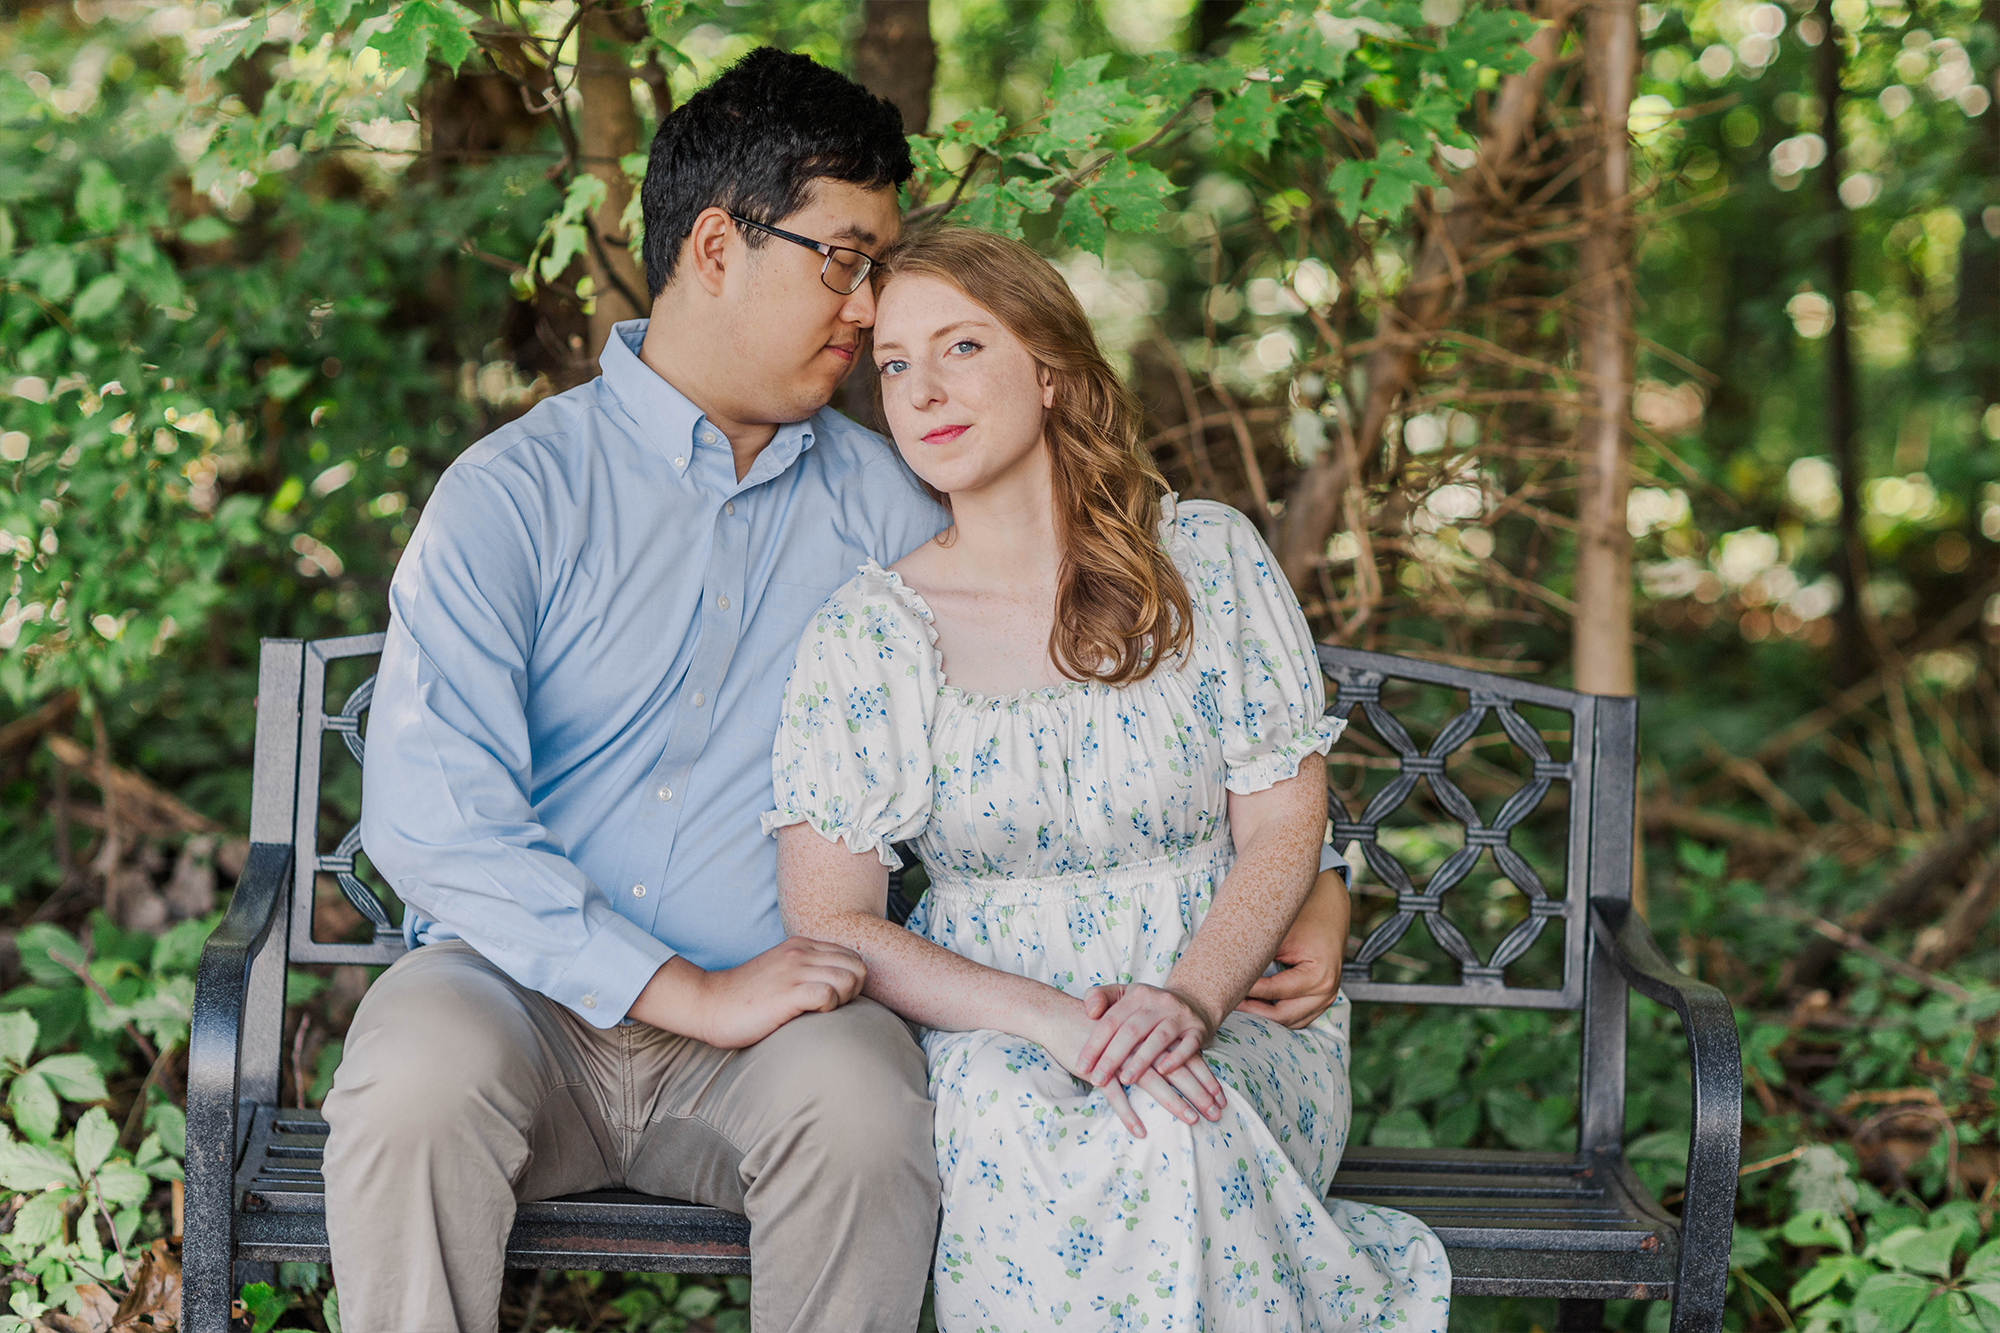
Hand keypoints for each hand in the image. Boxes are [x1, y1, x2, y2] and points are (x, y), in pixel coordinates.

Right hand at [631, 937, 866, 1048]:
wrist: (708, 1004)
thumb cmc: (746, 997)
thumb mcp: (781, 971)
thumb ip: (807, 969)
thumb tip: (838, 986)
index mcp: (801, 945)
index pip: (852, 955)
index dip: (851, 980)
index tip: (835, 998)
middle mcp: (801, 953)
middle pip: (858, 967)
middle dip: (854, 991)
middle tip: (833, 1008)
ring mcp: (794, 971)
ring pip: (849, 978)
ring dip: (844, 1000)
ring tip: (822, 1012)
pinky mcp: (787, 993)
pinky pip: (829, 994)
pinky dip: (829, 1007)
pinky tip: (812, 1015)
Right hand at [1032, 1000, 1215, 1136]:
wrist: (1058, 1017)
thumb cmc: (1094, 1025)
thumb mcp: (1127, 1026)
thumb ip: (1149, 1040)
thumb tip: (1173, 1061)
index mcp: (1148, 1033)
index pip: (1183, 1055)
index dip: (1203, 1076)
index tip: (1220, 1096)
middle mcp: (1138, 1045)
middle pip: (1174, 1071)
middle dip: (1198, 1093)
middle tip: (1217, 1113)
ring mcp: (1118, 1058)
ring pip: (1152, 1082)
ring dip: (1174, 1103)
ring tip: (1193, 1119)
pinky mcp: (1097, 1070)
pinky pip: (1115, 1095)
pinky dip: (1127, 1113)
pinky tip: (1141, 1131)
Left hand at [1077, 984, 1224, 1121]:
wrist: (1193, 1000)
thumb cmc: (1149, 1005)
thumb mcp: (1124, 994)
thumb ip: (1100, 997)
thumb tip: (1089, 1011)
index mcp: (1136, 995)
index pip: (1111, 1020)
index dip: (1095, 1044)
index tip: (1082, 1067)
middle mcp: (1158, 1003)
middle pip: (1132, 1031)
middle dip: (1112, 1057)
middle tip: (1098, 1079)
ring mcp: (1179, 1016)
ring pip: (1159, 1038)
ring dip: (1141, 1061)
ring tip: (1126, 1080)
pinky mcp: (1197, 1030)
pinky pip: (1189, 1045)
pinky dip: (1177, 1059)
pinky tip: (1163, 1072)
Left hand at [1236, 866, 1347, 1028]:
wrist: (1330, 905)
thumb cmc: (1305, 915)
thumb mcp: (1280, 933)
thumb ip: (1259, 958)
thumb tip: (1226, 976)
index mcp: (1318, 976)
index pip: (1274, 991)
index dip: (1247, 990)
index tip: (1223, 987)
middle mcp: (1326, 992)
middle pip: (1282, 1015)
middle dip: (1252, 1010)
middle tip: (1226, 1002)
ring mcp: (1327, 999)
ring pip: (1289, 1021)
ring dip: (1263, 1016)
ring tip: (1237, 1004)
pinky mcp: (1323, 999)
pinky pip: (1297, 1016)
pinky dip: (1277, 1014)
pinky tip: (1254, 1005)